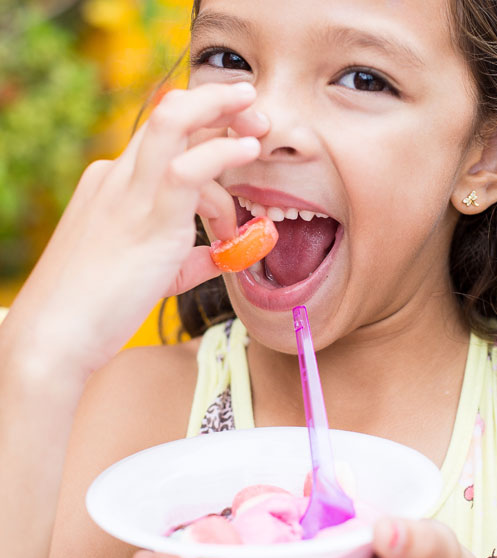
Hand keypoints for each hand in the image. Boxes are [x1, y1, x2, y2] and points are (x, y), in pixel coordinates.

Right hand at [6, 82, 268, 377]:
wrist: (57, 334)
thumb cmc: (98, 305)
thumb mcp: (152, 272)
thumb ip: (190, 258)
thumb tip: (222, 255)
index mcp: (113, 184)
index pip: (163, 139)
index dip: (204, 125)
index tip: (239, 134)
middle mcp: (118, 177)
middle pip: (169, 114)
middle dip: (216, 103)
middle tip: (254, 113)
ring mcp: (129, 193)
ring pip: (175, 122)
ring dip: (222, 114)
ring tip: (258, 134)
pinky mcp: (149, 218)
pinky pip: (189, 169)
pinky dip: (223, 153)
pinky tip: (248, 149)